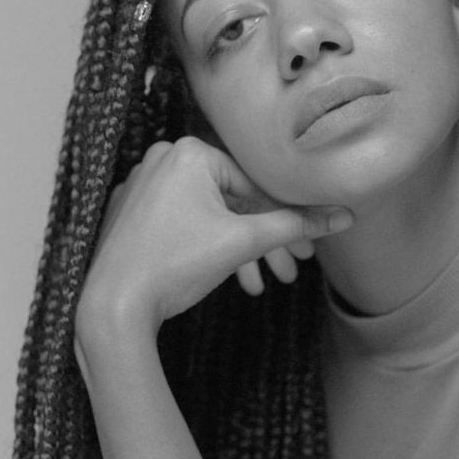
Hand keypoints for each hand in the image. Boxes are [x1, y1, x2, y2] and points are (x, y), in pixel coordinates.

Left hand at [75, 137, 352, 343]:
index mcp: (189, 152)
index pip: (254, 184)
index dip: (285, 219)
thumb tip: (344, 217)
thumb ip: (295, 225)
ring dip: (238, 250)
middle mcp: (163, 159)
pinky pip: (182, 222)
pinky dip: (206, 246)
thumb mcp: (244, 242)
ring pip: (209, 215)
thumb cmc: (175, 265)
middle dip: (263, 242)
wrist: (114, 306)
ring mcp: (143, 185)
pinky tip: (228, 277)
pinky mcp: (131, 212)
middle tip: (290, 270)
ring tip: (260, 283)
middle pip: (232, 201)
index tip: (306, 248)